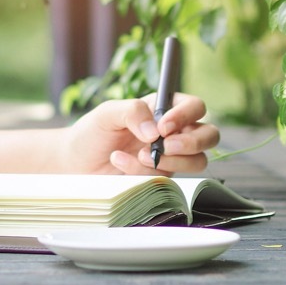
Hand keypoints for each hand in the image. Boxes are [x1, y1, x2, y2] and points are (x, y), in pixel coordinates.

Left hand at [58, 93, 219, 176]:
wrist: (76, 162)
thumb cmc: (92, 131)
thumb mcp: (107, 113)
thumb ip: (132, 112)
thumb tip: (155, 132)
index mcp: (163, 108)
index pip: (194, 106)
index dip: (186, 115)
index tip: (163, 126)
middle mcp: (172, 132)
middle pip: (210, 135)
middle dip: (192, 141)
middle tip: (165, 145)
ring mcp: (170, 157)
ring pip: (198, 161)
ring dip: (172, 161)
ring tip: (139, 155)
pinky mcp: (160, 177)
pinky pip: (167, 178)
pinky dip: (143, 171)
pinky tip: (120, 162)